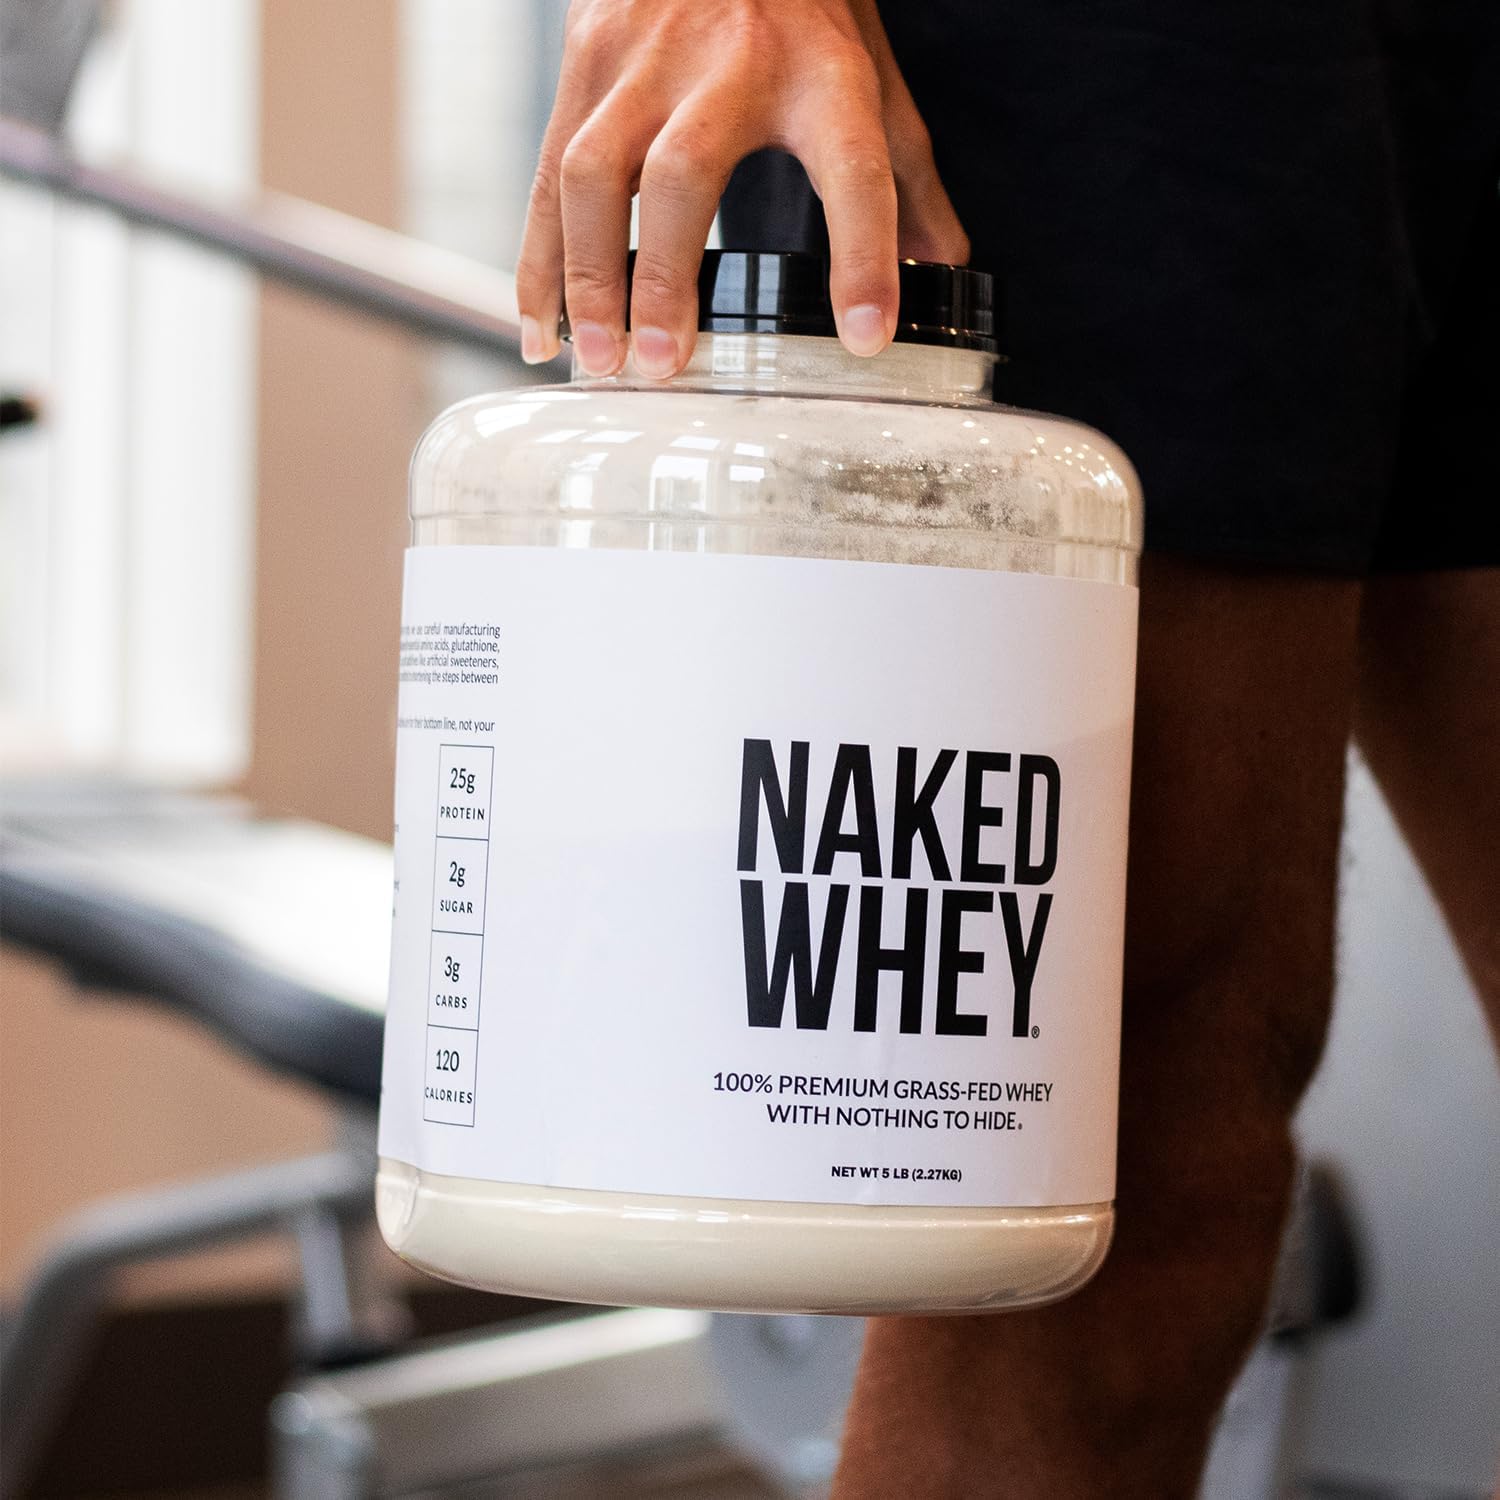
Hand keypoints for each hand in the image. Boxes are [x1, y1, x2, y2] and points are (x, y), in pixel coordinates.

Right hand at [516, 0, 968, 376]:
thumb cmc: (806, 9)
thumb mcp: (872, 79)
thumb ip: (907, 182)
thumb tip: (942, 274)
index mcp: (822, 71)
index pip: (853, 165)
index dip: (862, 253)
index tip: (865, 335)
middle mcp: (728, 59)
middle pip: (685, 171)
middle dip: (666, 276)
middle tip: (664, 363)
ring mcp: (643, 54)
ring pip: (592, 169)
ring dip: (589, 275)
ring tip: (601, 360)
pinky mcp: (585, 57)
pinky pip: (546, 173)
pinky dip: (539, 259)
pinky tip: (544, 328)